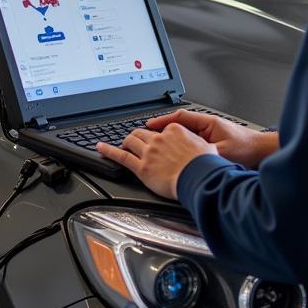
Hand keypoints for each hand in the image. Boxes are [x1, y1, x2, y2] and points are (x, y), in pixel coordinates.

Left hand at [97, 123, 215, 198]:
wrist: (199, 178)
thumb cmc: (205, 165)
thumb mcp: (206, 146)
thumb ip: (198, 144)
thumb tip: (202, 147)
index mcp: (174, 130)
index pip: (160, 129)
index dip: (156, 135)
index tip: (156, 140)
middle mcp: (159, 138)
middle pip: (143, 133)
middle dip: (138, 136)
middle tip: (135, 141)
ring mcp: (149, 152)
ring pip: (131, 141)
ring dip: (126, 142)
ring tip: (122, 144)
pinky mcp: (142, 167)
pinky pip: (120, 156)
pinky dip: (108, 151)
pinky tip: (101, 148)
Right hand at [145, 109, 278, 169]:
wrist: (263, 151)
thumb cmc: (248, 149)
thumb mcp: (222, 152)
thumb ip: (204, 153)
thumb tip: (187, 156)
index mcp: (208, 123)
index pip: (181, 117)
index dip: (163, 120)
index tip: (150, 125)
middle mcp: (207, 126)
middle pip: (179, 124)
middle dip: (162, 129)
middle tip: (147, 135)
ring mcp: (209, 134)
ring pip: (185, 133)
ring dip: (171, 137)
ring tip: (156, 144)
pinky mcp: (212, 143)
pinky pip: (191, 141)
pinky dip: (181, 145)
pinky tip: (174, 154)